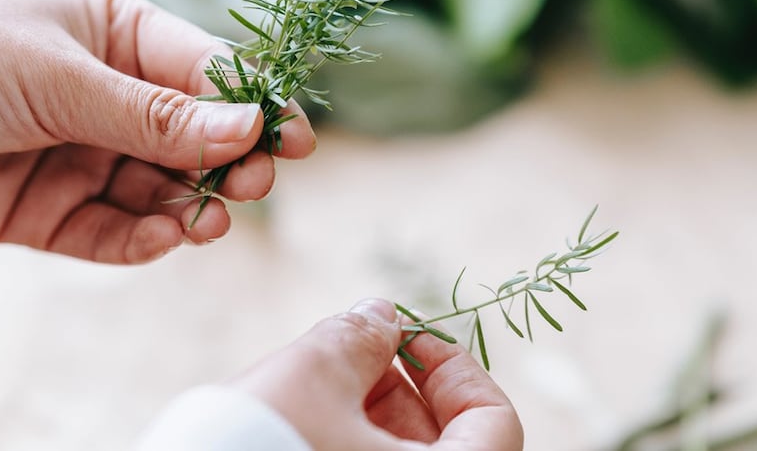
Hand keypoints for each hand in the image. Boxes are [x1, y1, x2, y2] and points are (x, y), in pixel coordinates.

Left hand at [0, 0, 314, 262]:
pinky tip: (161, 239)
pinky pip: (114, 232)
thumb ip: (154, 112)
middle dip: (229, 164)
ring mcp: (84, 156)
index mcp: (120, 36)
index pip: (207, 74)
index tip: (293, 141)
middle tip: (250, 185)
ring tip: (203, 222)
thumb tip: (250, 126)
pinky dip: (142, 240)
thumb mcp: (62, 75)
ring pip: (162, 191)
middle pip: (196, 139)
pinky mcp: (54, 210)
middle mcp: (111, 97)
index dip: (254, 107)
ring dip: (190, 207)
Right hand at [231, 299, 522, 449]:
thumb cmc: (262, 444)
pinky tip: (304, 416)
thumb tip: (381, 318)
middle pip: (445, 442)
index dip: (452, 366)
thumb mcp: (315, 374)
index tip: (406, 336)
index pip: (494, 420)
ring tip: (319, 383)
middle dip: (402, 387)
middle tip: (355, 351)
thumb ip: (361, 338)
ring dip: (370, 417)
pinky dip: (348, 444)